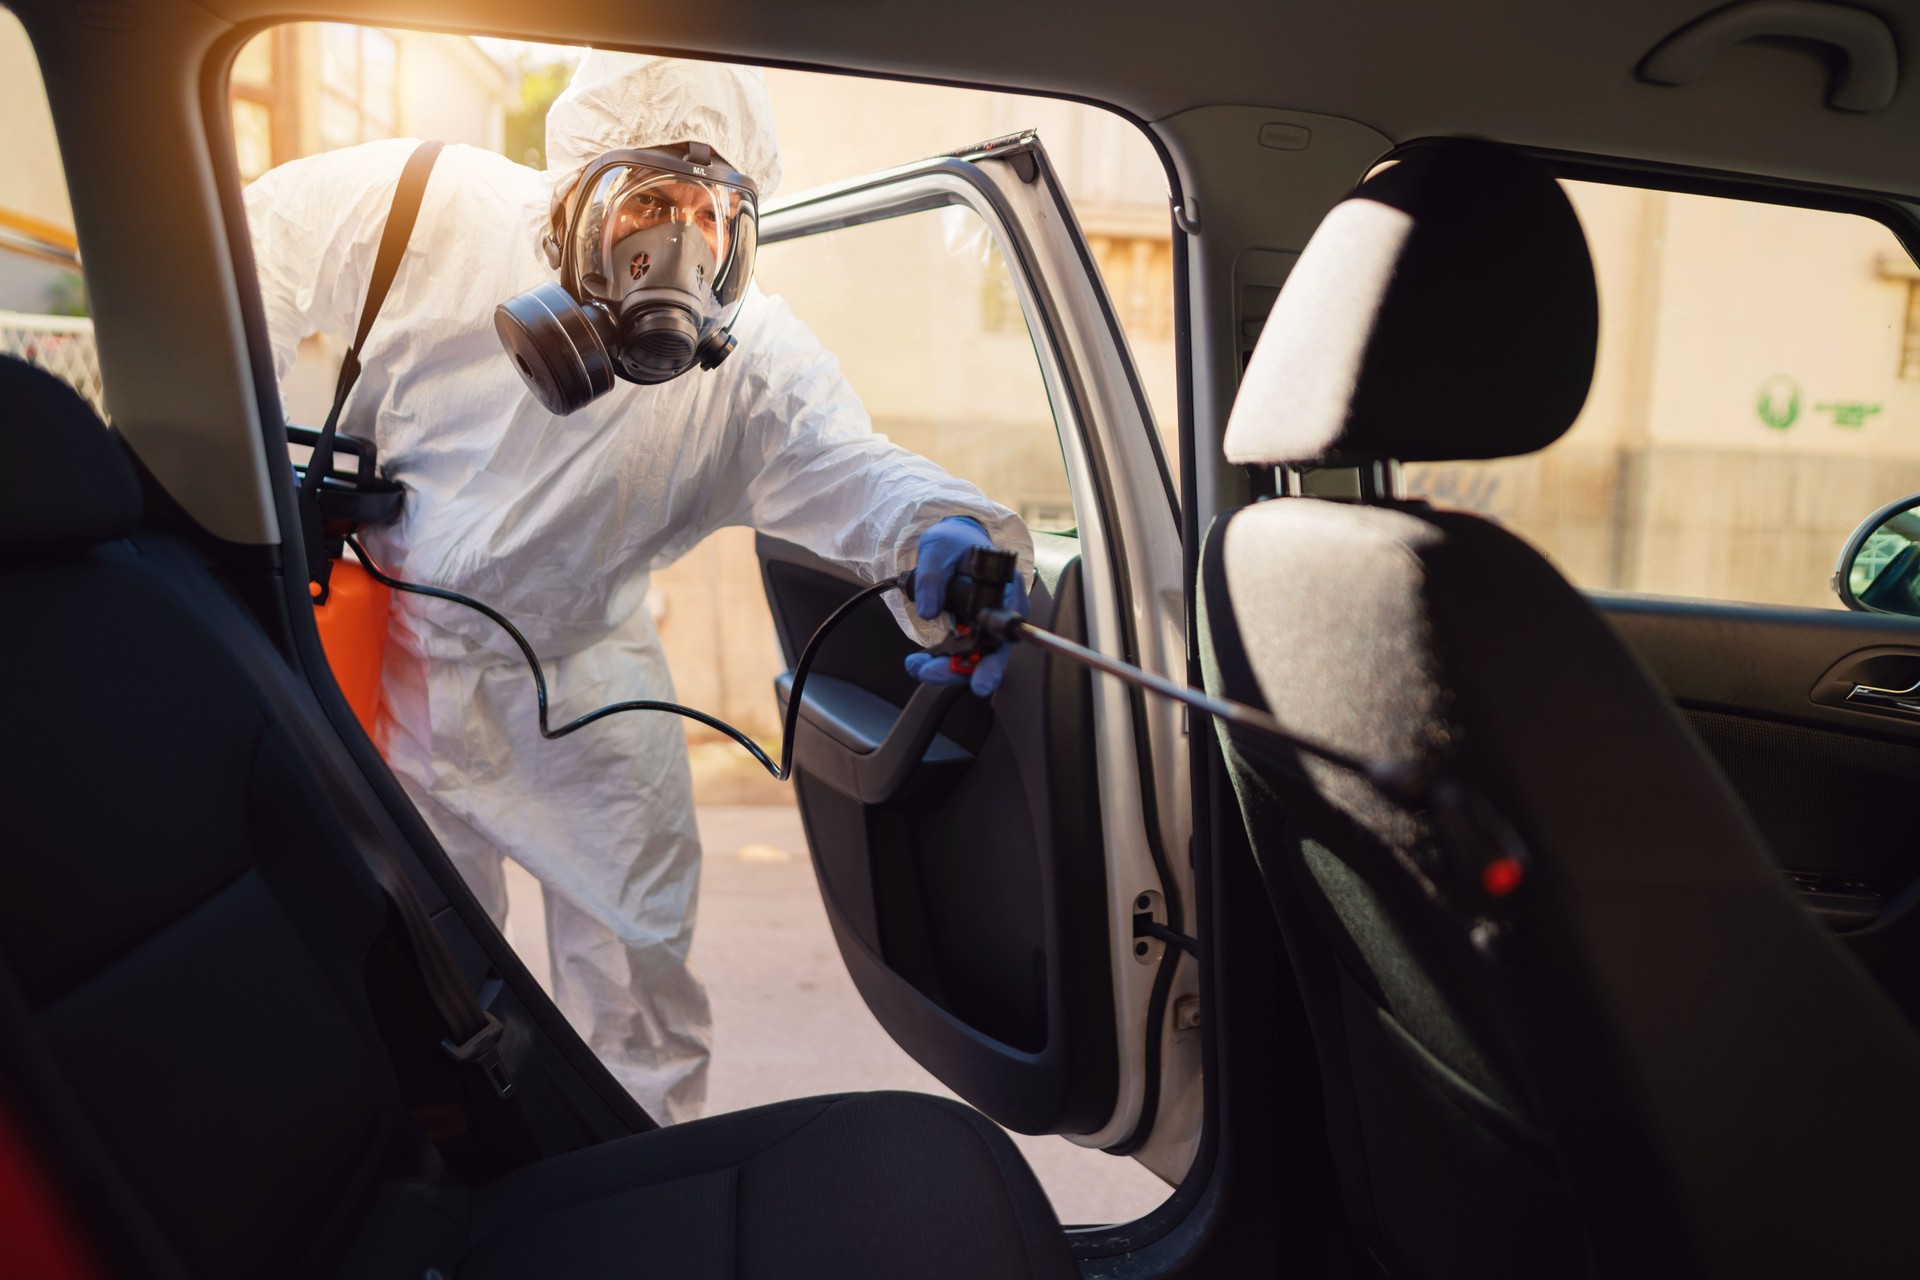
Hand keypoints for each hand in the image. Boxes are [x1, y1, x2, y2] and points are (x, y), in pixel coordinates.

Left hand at [904, 517, 1028, 697]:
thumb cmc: (953, 542)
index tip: (980, 679)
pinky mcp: (970, 633)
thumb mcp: (938, 548)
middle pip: (992, 653)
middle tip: (931, 674)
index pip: (1004, 627)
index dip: (993, 657)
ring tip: (915, 666)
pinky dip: (938, 662)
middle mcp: (1002, 613)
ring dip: (945, 669)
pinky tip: (917, 663)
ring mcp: (986, 626)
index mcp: (1005, 588)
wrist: (951, 545)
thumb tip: (929, 610)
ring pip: (973, 659)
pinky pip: (958, 655)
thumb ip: (933, 576)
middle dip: (965, 671)